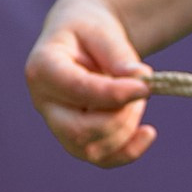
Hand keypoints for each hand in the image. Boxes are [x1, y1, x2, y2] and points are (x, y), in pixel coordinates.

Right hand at [26, 0, 155, 166]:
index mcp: (43, 69)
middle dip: (120, 117)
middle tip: (142, 90)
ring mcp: (57, 125)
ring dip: (127, 129)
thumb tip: (140, 78)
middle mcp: (44, 102)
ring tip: (138, 99)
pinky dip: (128, 151)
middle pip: (78, 130)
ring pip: (91, 149)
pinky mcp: (76, 140)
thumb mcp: (103, 31)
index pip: (76, 90)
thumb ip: (119, 55)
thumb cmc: (91, 33)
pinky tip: (148, 133)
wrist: (84, 42)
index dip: (113, 94)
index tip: (146, 86)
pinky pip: (101, 159)